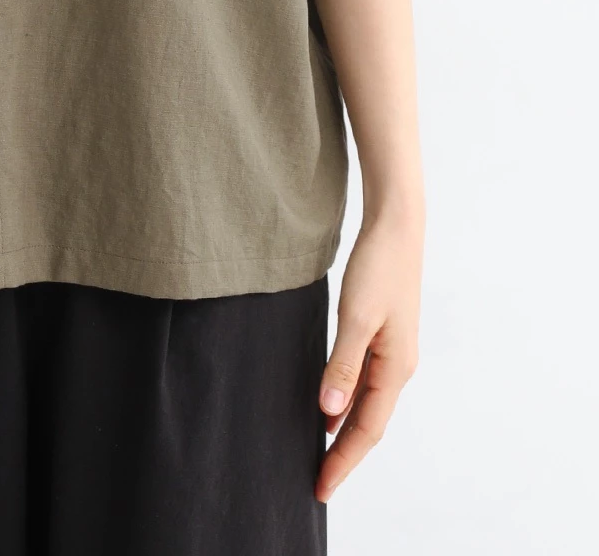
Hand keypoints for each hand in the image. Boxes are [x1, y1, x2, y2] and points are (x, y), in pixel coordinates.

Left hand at [316, 208, 422, 501]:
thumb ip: (342, 365)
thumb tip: (328, 412)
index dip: (343, 460)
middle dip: (343, 455)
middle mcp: (397, 367)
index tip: (321, 486)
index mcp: (395, 368)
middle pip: (368, 424)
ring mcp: (391, 353)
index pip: (366, 429)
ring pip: (366, 405)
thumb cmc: (378, 267)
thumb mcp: (355, 317)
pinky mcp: (381, 338)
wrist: (396, 228)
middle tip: (317, 483)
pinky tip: (328, 408)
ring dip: (344, 432)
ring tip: (319, 456)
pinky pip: (362, 383)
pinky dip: (346, 403)